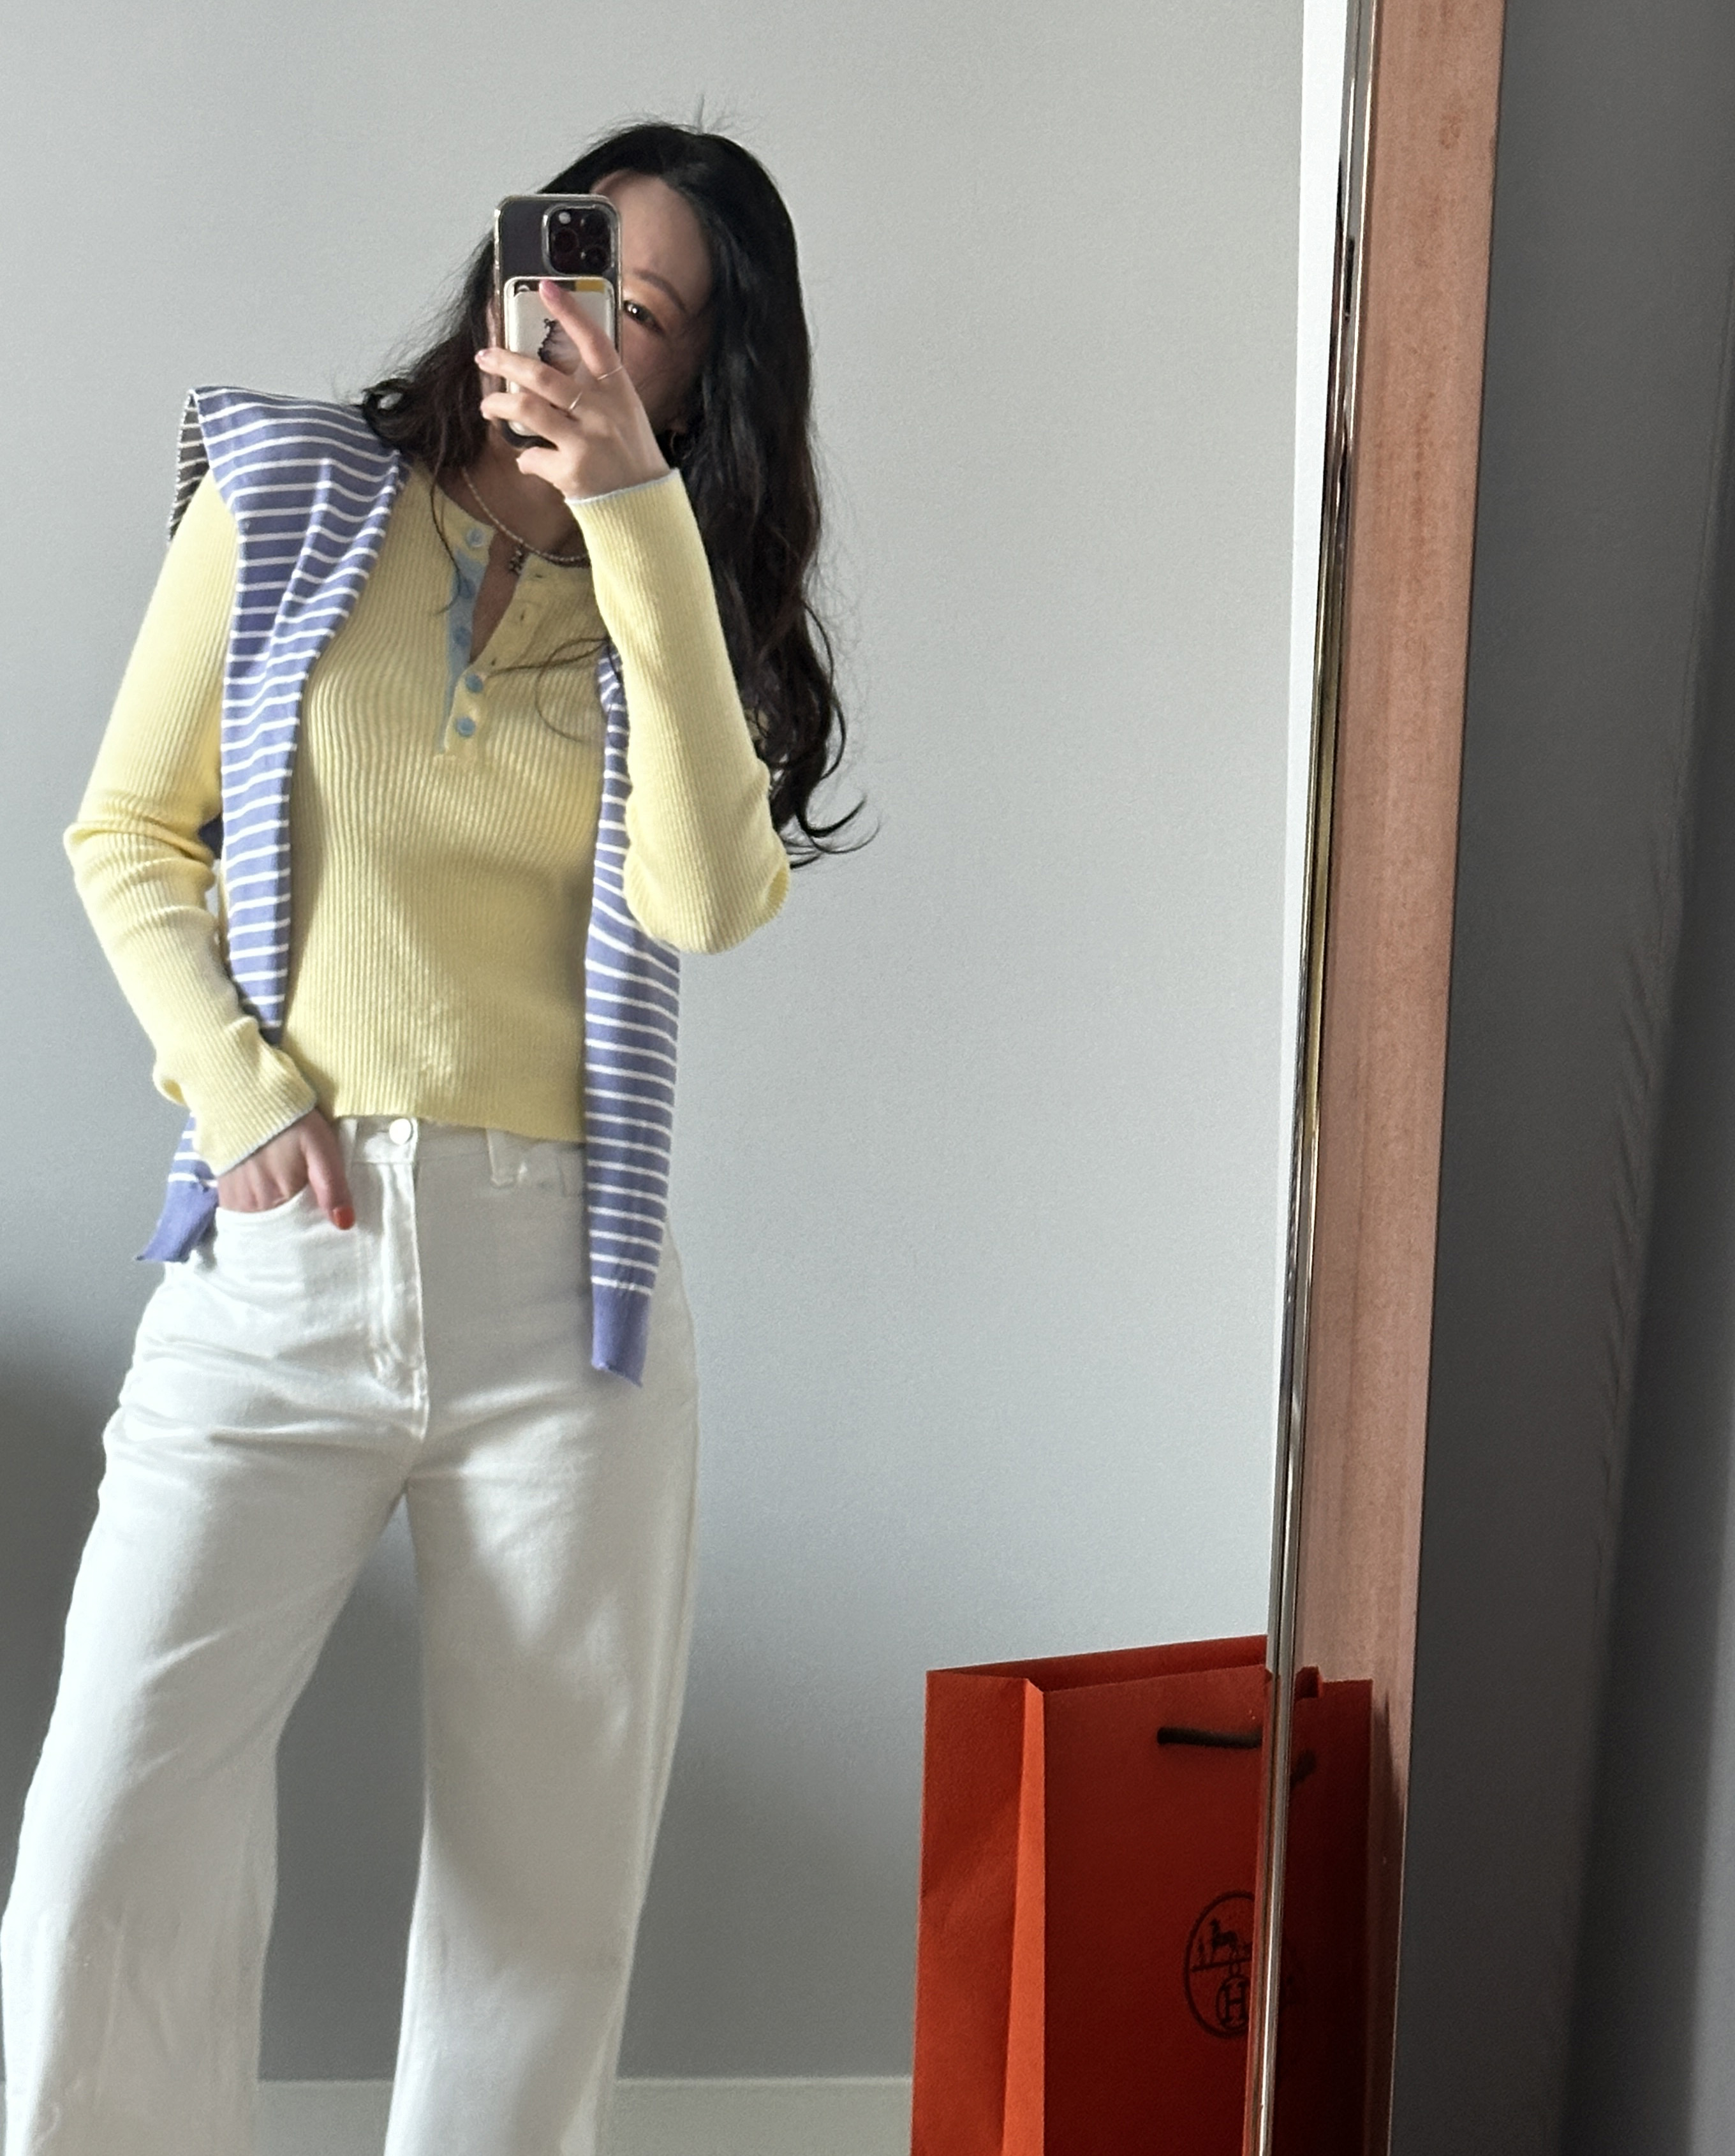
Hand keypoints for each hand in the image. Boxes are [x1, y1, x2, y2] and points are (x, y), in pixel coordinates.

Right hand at [216, 1108, 354, 1227]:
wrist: (245, 1095)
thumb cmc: (290, 1121)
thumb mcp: (321, 1147)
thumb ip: (332, 1186)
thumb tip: (344, 1224)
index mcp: (279, 1199)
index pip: (300, 1233)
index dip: (314, 1234)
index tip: (326, 1234)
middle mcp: (253, 1206)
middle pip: (279, 1232)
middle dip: (295, 1233)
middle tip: (311, 1226)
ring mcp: (235, 1201)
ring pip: (261, 1226)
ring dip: (276, 1225)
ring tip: (292, 1218)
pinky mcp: (224, 1192)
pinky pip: (242, 1216)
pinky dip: (258, 1216)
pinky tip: (270, 1208)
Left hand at [475, 280, 671, 501]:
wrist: (643, 507)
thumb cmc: (630, 457)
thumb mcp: (624, 416)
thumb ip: (595, 393)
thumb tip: (551, 375)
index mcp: (619, 391)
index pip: (595, 342)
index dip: (570, 313)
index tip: (546, 288)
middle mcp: (602, 412)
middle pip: (544, 375)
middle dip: (506, 361)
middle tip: (485, 356)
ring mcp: (586, 441)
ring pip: (527, 408)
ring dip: (499, 404)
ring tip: (488, 405)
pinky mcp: (571, 470)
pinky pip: (532, 456)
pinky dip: (526, 459)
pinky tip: (530, 461)